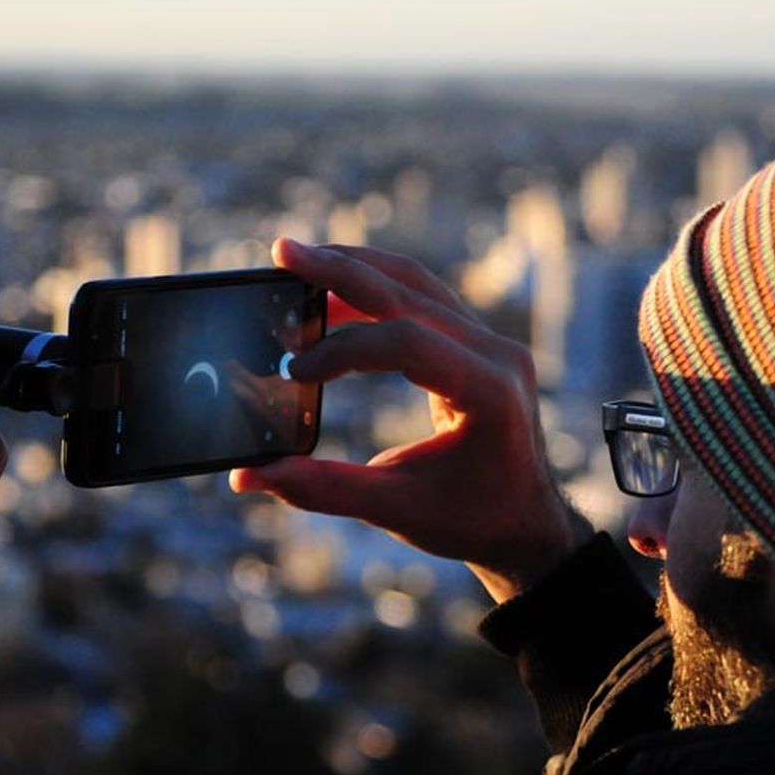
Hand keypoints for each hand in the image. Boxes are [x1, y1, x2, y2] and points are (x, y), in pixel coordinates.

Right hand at [230, 239, 592, 602]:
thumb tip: (248, 475)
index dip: (343, 349)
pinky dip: (375, 290)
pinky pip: (423, 298)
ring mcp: (493, 343)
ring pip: (416, 283)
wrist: (526, 523)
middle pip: (410, 292)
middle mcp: (499, 355)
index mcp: (491, 394)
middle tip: (282, 251)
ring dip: (355, 270)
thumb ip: (323, 489)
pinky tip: (331, 293)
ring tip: (297, 262)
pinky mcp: (478, 342)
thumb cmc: (470, 520)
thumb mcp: (396, 510)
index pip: (408, 343)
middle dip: (341, 271)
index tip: (294, 373)